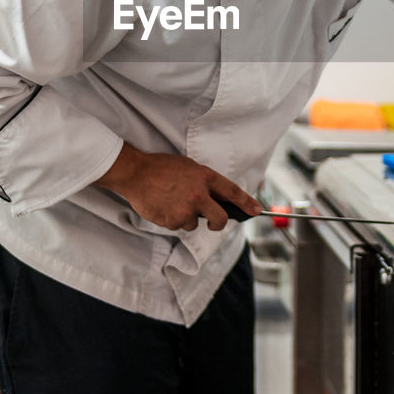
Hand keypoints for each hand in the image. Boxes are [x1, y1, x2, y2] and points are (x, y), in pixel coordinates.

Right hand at [94, 142, 261, 230]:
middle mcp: (198, 196)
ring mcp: (185, 210)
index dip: (246, 203)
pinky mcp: (171, 221)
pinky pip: (177, 226)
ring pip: (194, 224)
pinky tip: (163, 206)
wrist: (136, 173)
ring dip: (187, 217)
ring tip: (172, 202)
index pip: (232, 192)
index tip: (256, 210)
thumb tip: (216, 200)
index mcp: (205, 177)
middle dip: (218, 224)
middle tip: (212, 222)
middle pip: (220, 219)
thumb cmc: (161, 168)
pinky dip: (172, 219)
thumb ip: (203, 183)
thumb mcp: (189, 167)